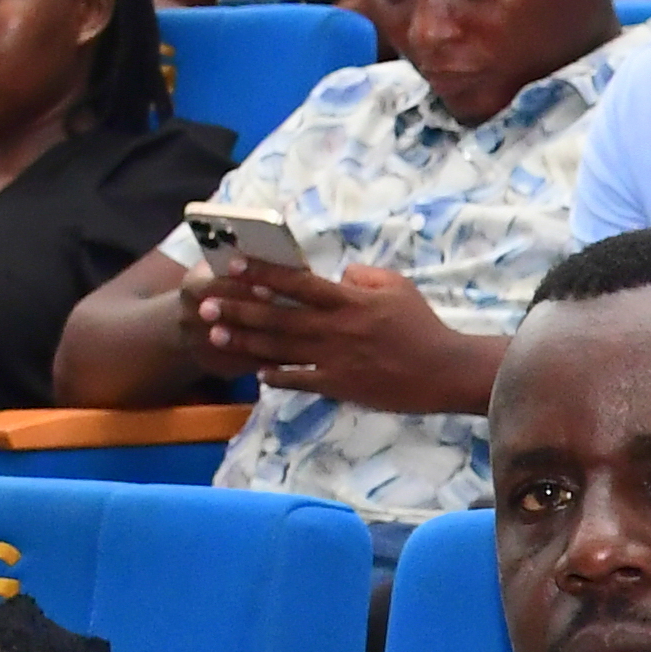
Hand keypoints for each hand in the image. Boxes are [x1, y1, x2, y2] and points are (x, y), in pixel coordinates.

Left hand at [187, 259, 494, 415]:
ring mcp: (334, 359)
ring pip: (281, 348)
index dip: (262, 273)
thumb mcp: (399, 287)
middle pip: (277, 316)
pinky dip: (277, 376)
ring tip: (217, 333)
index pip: (297, 282)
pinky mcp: (340, 385)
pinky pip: (300, 380)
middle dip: (239, 308)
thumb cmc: (423, 326)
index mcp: (348, 301)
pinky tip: (258, 372)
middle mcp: (335, 328)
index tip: (233, 265)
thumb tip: (339, 274)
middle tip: (206, 303)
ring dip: (246, 340)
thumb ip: (364, 276)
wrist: (444, 371)